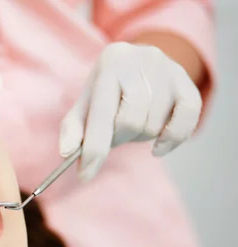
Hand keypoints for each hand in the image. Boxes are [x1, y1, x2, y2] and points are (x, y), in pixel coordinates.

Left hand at [60, 42, 202, 180]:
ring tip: (134, 124)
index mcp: (110, 64)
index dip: (94, 148)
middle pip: (130, 123)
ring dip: (140, 137)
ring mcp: (168, 70)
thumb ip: (73, 128)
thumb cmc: (107, 91)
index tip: (85, 176)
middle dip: (119, 138)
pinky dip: (170, 140)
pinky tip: (158, 145)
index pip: (102, 114)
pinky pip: (185, 123)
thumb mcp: (86, 103)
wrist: (139, 63)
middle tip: (115, 133)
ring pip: (153, 126)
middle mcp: (141, 62)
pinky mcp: (187, 83)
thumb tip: (67, 152)